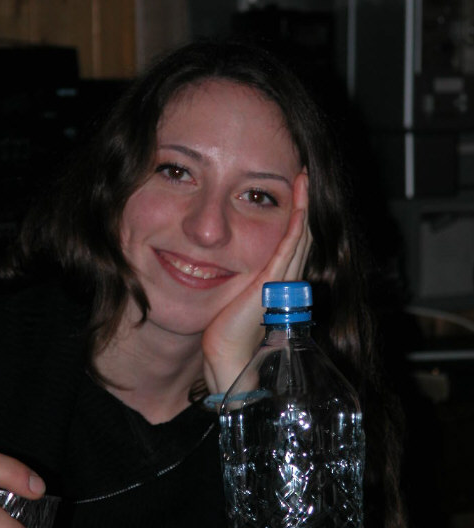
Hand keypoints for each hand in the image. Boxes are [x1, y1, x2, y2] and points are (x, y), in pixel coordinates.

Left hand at [202, 170, 311, 393]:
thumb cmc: (224, 327)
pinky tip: (300, 205)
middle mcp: (284, 276)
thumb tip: (222, 257)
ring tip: (305, 179)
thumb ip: (239, 275)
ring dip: (303, 205)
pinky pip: (289, 248)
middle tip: (305, 174)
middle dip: (303, 201)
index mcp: (276, 277)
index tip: (294, 185)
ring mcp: (282, 279)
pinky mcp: (272, 283)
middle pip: (300, 231)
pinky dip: (296, 224)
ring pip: (299, 235)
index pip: (291, 238)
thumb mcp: (233, 291)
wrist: (226, 352)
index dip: (295, 211)